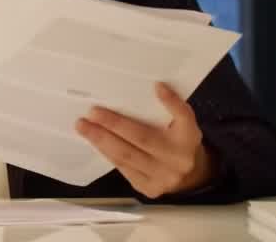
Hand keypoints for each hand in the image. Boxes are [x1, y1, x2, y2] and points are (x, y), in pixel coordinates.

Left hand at [74, 82, 216, 198]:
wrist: (191, 177)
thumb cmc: (180, 142)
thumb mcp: (183, 123)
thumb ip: (173, 108)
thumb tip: (157, 87)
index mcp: (189, 138)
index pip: (183, 117)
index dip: (171, 102)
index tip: (156, 86)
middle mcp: (178, 160)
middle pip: (142, 139)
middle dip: (114, 125)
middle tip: (91, 113)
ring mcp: (163, 178)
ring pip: (127, 157)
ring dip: (102, 140)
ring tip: (83, 127)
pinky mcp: (149, 189)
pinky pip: (124, 168)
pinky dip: (107, 153)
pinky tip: (95, 142)